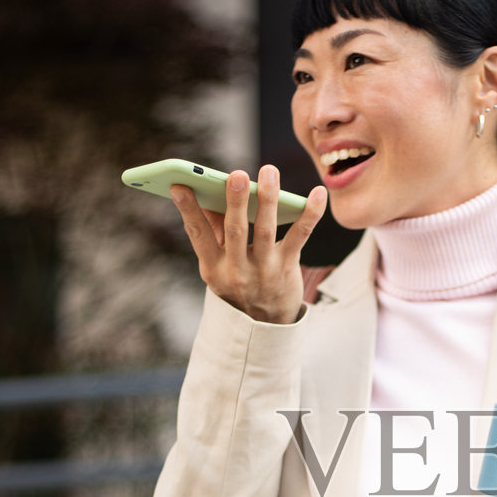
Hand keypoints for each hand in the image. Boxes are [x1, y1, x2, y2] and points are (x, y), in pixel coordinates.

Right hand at [171, 165, 327, 323]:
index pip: (198, 235)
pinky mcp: (287, 268)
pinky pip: (300, 236)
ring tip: (269, 172)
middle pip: (235, 231)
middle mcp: (237, 270)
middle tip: (236, 174)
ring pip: (267, 230)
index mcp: (213, 267)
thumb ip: (214, 230)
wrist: (265, 325)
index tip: (179, 185)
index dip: (188, 210)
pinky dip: (310, 213)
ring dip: (268, 199)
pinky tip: (317, 193)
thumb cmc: (238, 284)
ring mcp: (264, 270)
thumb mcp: (219, 266)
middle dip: (235, 201)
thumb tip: (208, 191)